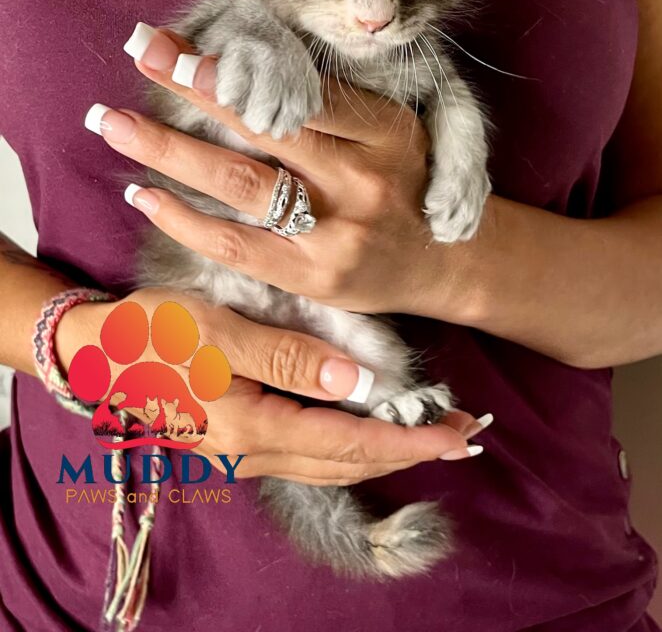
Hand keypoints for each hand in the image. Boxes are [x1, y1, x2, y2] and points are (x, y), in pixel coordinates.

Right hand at [55, 287, 483, 482]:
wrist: (96, 352)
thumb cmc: (153, 332)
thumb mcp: (218, 332)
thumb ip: (289, 358)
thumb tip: (358, 383)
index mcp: (253, 428)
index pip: (350, 443)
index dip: (408, 440)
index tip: (456, 432)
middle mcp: (255, 453)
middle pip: (349, 462)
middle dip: (408, 449)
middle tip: (461, 432)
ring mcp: (247, 452)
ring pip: (333, 461)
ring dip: (385, 448)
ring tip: (429, 431)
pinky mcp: (241, 438)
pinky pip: (312, 451)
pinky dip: (351, 442)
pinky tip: (368, 422)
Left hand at [85, 25, 460, 316]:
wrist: (441, 267)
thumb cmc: (404, 185)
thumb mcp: (388, 132)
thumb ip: (329, 107)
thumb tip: (242, 67)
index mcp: (385, 130)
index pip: (297, 90)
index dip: (232, 67)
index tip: (175, 44)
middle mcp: (362, 179)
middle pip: (262, 126)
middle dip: (191, 87)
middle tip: (137, 54)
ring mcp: (337, 233)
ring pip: (238, 183)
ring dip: (168, 150)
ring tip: (113, 123)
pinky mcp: (312, 277)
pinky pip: (234, 245)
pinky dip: (183, 219)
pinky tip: (143, 193)